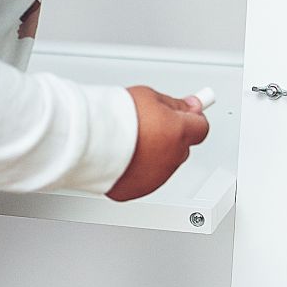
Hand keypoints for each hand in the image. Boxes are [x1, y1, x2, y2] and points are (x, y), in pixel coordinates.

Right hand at [107, 87, 209, 202]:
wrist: (86, 138)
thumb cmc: (113, 116)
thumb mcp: (148, 96)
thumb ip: (174, 105)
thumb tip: (191, 107)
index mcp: (178, 133)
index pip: (200, 128)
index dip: (192, 120)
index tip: (187, 114)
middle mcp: (171, 158)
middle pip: (181, 148)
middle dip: (170, 137)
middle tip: (148, 126)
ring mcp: (155, 177)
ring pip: (162, 165)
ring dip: (152, 155)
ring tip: (127, 141)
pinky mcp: (136, 190)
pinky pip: (142, 178)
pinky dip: (135, 169)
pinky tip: (120, 157)